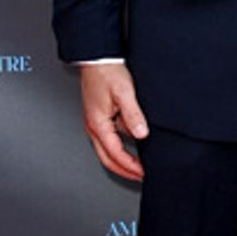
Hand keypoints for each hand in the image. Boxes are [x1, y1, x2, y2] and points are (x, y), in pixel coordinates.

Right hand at [80, 62, 148, 180]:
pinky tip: (134, 144)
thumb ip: (133, 115)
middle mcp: (94, 126)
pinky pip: (110, 138)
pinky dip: (121, 146)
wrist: (97, 58)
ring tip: (140, 164)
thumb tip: (141, 134)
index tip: (143, 172)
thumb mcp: (124, 93)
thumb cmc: (107, 72)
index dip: (130, 166)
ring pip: (108, 149)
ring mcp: (95, 122)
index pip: (115, 153)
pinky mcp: (100, 117)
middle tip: (139, 176)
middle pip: (107, 158)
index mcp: (98, 124)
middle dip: (124, 170)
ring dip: (123, 159)